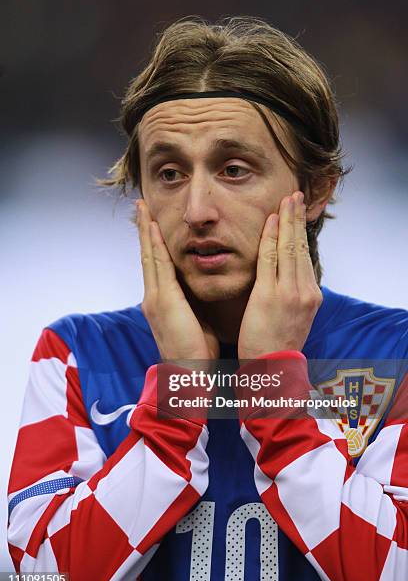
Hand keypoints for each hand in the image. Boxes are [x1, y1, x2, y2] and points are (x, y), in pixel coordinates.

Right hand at [137, 200, 218, 362]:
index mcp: (162, 302)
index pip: (157, 265)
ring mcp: (155, 297)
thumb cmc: (196, 353)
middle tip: (142, 206)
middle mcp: (154, 296)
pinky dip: (154, 244)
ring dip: (147, 230)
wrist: (187, 374)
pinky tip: (153, 227)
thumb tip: (201, 292)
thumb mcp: (196, 321)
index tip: (153, 223)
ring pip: (150, 255)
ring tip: (143, 208)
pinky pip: (158, 265)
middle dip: (145, 230)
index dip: (154, 243)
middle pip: (148, 255)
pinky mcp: (162, 300)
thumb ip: (194, 304)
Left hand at [238, 191, 321, 360]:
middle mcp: (305, 291)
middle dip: (297, 218)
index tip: (296, 214)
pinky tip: (271, 220)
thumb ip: (292, 294)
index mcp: (311, 295)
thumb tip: (287, 277)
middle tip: (294, 195)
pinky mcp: (271, 295)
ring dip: (287, 220)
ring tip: (286, 199)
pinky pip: (270, 259)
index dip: (299, 232)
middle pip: (300, 246)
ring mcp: (290, 292)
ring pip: (288, 247)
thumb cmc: (277, 345)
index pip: (304, 255)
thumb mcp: (293, 317)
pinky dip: (271, 237)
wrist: (272, 370)